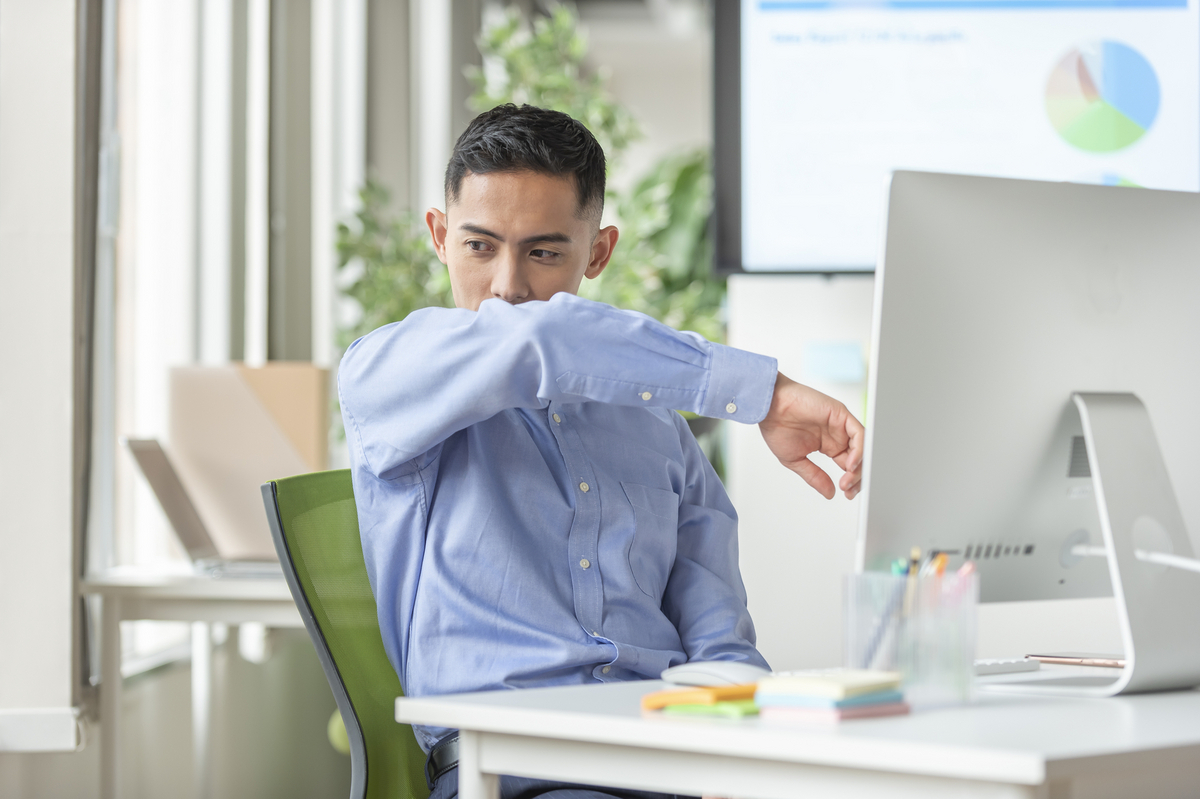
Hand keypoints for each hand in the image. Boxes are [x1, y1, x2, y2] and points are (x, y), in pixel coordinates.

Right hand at [758, 372, 863, 499]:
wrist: (769, 407)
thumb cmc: (777, 427)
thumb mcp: (796, 460)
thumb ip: (815, 476)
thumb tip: (830, 493)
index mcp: (828, 445)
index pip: (848, 465)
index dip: (851, 480)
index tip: (847, 494)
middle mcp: (837, 434)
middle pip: (859, 458)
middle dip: (857, 477)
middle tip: (849, 490)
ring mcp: (840, 424)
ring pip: (862, 447)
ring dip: (859, 466)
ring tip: (848, 479)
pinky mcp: (841, 414)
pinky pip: (858, 433)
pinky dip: (859, 449)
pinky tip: (850, 464)